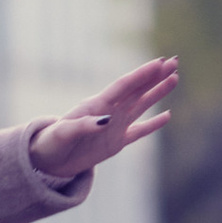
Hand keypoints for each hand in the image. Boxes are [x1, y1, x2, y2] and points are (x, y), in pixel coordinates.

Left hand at [30, 57, 176, 186]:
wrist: (47, 160)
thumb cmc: (51, 143)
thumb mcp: (63, 134)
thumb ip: (83, 126)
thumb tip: (106, 121)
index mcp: (96, 106)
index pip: (124, 86)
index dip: (142, 75)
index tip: (159, 63)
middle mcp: (109, 112)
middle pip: (136, 90)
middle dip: (155, 76)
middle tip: (174, 61)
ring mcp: (115, 126)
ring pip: (141, 106)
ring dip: (157, 93)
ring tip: (174, 79)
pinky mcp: (116, 143)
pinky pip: (139, 132)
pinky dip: (153, 125)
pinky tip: (167, 115)